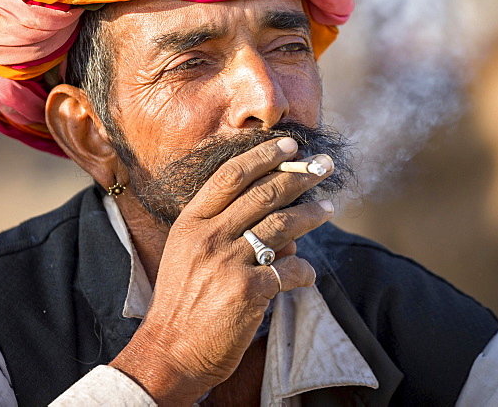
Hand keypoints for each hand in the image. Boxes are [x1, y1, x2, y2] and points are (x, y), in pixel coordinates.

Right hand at [109, 136, 334, 404]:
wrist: (169, 351)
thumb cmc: (184, 302)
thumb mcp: (189, 253)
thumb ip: (223, 228)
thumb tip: (274, 216)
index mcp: (191, 222)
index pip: (230, 176)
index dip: (263, 156)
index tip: (290, 145)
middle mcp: (208, 236)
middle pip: (263, 194)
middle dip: (299, 176)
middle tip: (324, 166)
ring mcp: (226, 262)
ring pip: (282, 226)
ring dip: (311, 215)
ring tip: (328, 208)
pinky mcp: (246, 291)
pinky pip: (289, 270)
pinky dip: (304, 272)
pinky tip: (309, 276)